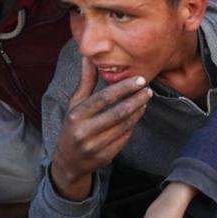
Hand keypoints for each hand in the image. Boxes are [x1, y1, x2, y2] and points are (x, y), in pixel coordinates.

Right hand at [50, 57, 152, 200]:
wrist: (68, 161)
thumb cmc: (73, 125)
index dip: (124, 88)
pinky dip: (133, 125)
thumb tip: (89, 56)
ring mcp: (95, 146)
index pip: (104, 98)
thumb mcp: (75, 103)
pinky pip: (125, 138)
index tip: (139, 79)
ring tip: (145, 100)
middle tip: (148, 90)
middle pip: (118, 113)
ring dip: (138, 112)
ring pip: (125, 126)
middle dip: (136, 100)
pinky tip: (137, 114)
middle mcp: (84, 132)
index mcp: (76, 115)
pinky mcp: (105, 157)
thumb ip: (86, 81)